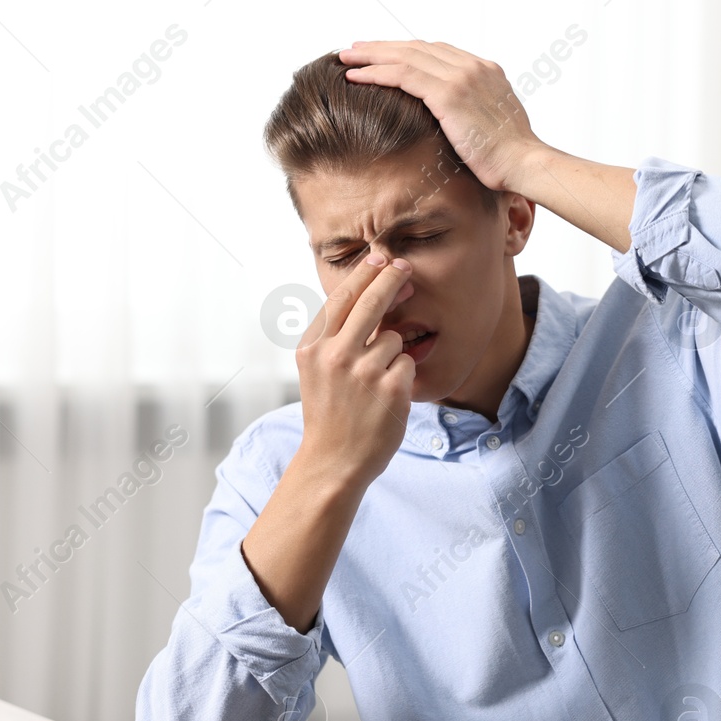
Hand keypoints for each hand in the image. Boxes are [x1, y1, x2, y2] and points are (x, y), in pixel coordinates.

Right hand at [293, 252, 416, 489]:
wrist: (332, 462)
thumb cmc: (329, 415)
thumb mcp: (314, 371)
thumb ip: (332, 337)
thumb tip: (365, 293)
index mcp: (311, 347)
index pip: (340, 298)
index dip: (364, 274)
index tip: (380, 258)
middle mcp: (334, 355)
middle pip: (370, 302)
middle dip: (391, 278)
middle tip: (405, 266)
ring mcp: (362, 371)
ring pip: (394, 338)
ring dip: (394, 354)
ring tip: (375, 384)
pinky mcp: (389, 389)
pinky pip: (408, 363)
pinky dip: (404, 376)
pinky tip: (387, 397)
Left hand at [338, 41, 547, 193]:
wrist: (525, 164)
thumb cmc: (510, 158)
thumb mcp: (492, 127)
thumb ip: (472, 115)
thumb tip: (454, 126)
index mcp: (485, 71)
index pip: (436, 52)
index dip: (405, 52)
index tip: (383, 57)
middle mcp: (473, 66)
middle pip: (417, 48)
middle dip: (383, 47)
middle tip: (355, 50)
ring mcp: (461, 77)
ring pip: (405, 56)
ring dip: (371, 56)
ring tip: (346, 59)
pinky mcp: (449, 93)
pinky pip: (403, 75)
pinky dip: (376, 73)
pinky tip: (355, 77)